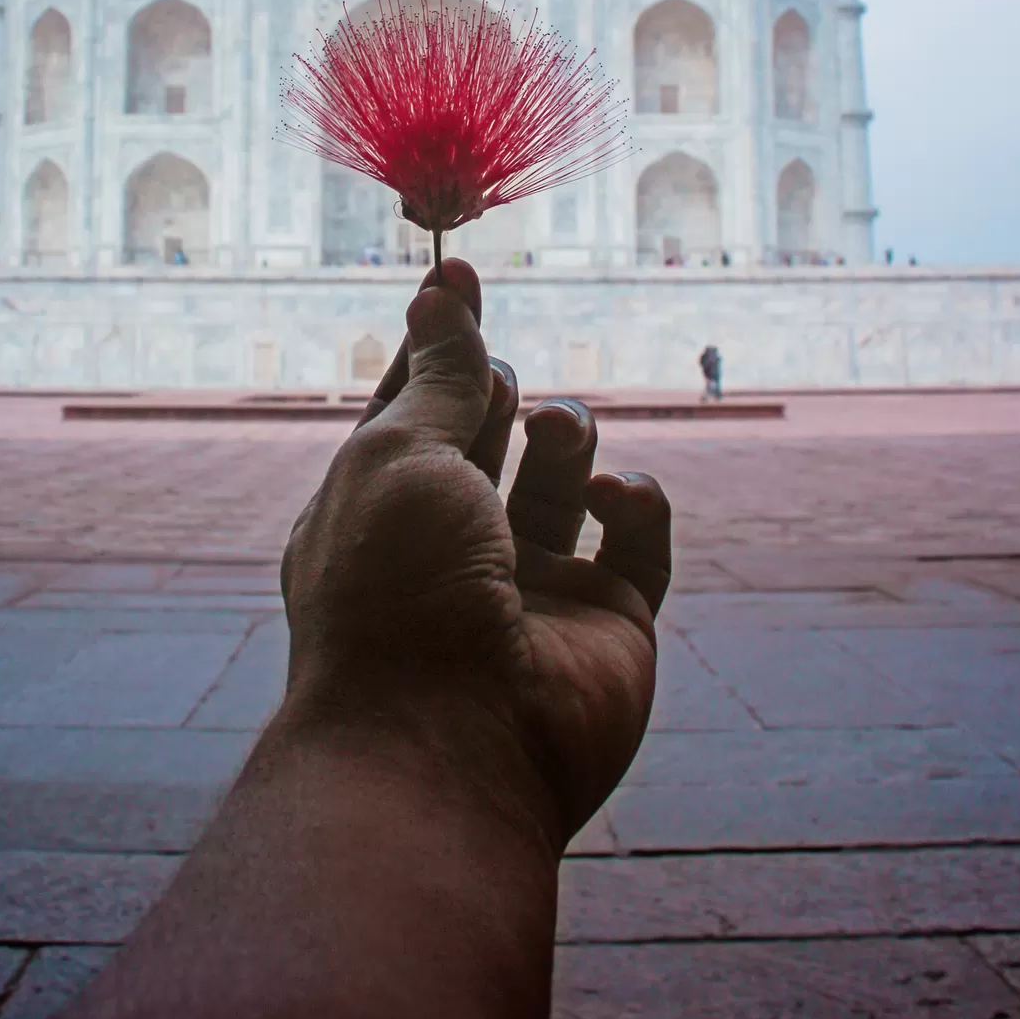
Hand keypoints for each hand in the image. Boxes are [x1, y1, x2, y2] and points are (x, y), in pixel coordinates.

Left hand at [280, 260, 669, 850]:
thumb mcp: (400, 455)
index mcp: (379, 507)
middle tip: (500, 385)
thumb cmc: (397, 590)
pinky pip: (640, 543)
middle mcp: (453, 545)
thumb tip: (440, 292)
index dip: (435, 341)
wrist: (448, 744)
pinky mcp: (610, 623)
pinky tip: (618, 498)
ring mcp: (533, 587)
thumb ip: (437, 373)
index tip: (457, 274)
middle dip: (498, 390)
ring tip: (557, 432)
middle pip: (488, 435)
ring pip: (565, 478)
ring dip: (568, 434)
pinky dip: (640, 503)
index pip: (411, 405)